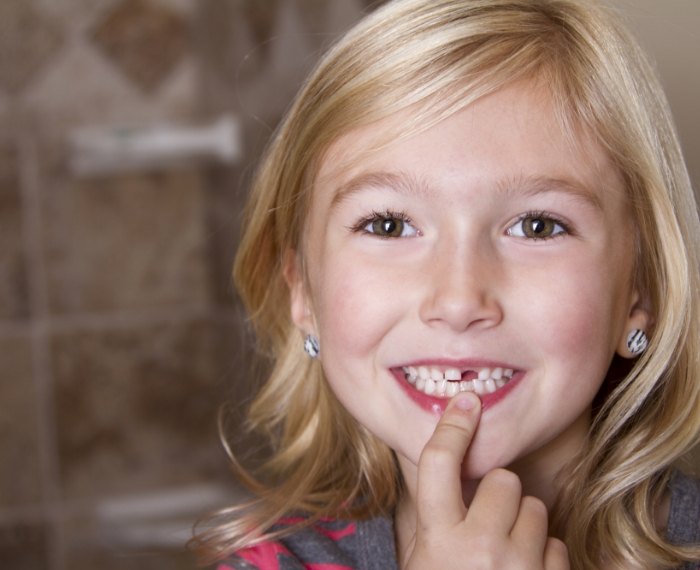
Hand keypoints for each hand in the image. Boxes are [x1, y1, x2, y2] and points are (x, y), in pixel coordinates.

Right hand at [402, 393, 568, 568]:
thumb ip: (432, 514)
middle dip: (498, 493)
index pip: (439, 462)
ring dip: (523, 524)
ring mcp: (519, 567)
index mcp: (438, 539)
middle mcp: (479, 549)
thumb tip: (445, 455)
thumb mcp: (421, 557)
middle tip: (487, 520)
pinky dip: (543, 555)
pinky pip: (557, 545)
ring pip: (535, 508)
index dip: (453, 426)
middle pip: (503, 478)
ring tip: (506, 551)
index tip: (466, 402)